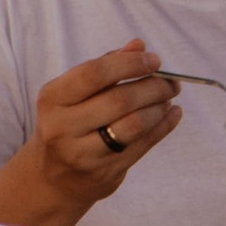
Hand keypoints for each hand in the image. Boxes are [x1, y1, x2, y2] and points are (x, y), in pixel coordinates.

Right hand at [16, 42, 180, 211]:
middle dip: (152, 87)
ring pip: (134, 126)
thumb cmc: (68, 123)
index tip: (154, 60)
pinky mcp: (105, 173)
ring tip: (169, 97)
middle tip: (170, 81)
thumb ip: (104, 66)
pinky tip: (172, 114)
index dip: (129, 64)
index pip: (94, 74)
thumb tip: (138, 46)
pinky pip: (143, 146)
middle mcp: (62, 127)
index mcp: (53, 99)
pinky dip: (163, 126)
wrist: (53, 179)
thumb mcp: (72, 93)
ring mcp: (83, 154)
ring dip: (159, 108)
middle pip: (118, 101)